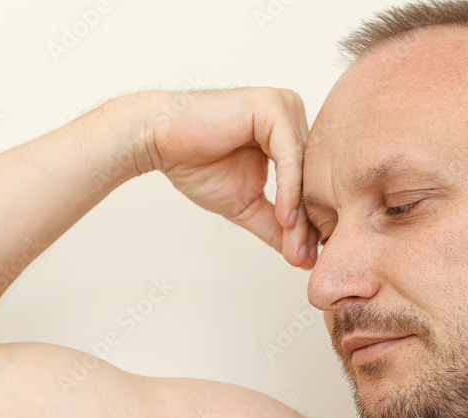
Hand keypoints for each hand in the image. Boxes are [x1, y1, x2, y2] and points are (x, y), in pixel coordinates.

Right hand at [134, 87, 317, 268]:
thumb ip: (274, 225)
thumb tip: (301, 256)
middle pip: (310, 178)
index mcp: (289, 133)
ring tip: (296, 246)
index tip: (307, 259)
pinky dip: (289, 190)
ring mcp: (284, 108)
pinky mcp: (271, 108)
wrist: (158, 141)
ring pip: (303, 170)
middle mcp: (291, 116)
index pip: (308, 183)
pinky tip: (285, 218)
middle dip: (307, 223)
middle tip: (305, 260)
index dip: (308, 223)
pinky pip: (289, 157)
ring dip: (300, 213)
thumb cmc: (195, 162)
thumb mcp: (246, 204)